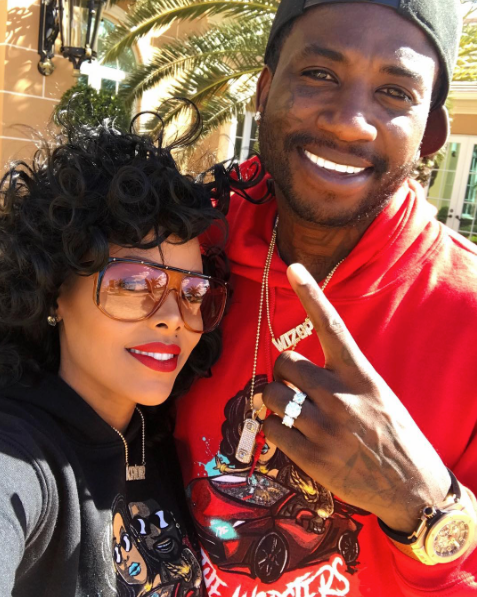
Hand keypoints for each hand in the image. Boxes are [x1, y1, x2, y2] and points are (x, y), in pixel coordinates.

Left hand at [262, 263, 449, 532]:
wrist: (413, 488)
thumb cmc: (394, 435)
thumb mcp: (377, 395)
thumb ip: (340, 379)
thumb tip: (298, 372)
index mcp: (360, 375)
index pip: (331, 326)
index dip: (311, 295)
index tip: (293, 268)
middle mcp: (340, 396)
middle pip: (284, 362)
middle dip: (282, 373)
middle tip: (293, 387)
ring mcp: (325, 427)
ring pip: (271, 394)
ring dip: (273, 401)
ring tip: (291, 413)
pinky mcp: (313, 457)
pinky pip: (272, 429)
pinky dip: (274, 430)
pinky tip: (291, 436)